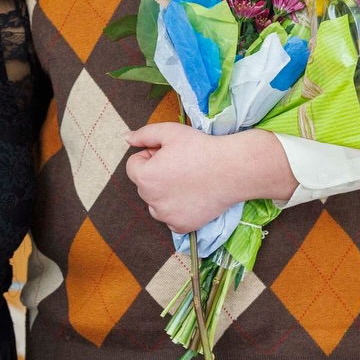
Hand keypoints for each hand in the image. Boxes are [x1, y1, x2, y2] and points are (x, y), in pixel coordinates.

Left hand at [123, 124, 295, 233]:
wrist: (233, 170)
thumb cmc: (200, 148)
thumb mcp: (169, 132)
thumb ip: (143, 135)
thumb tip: (126, 139)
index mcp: (144, 178)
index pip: (134, 165)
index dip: (150, 156)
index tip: (168, 153)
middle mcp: (151, 201)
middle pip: (144, 184)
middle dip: (156, 173)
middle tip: (181, 165)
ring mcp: (166, 216)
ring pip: (156, 202)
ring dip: (164, 193)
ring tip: (188, 181)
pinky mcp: (182, 227)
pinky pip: (170, 217)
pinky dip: (177, 209)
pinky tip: (193, 197)